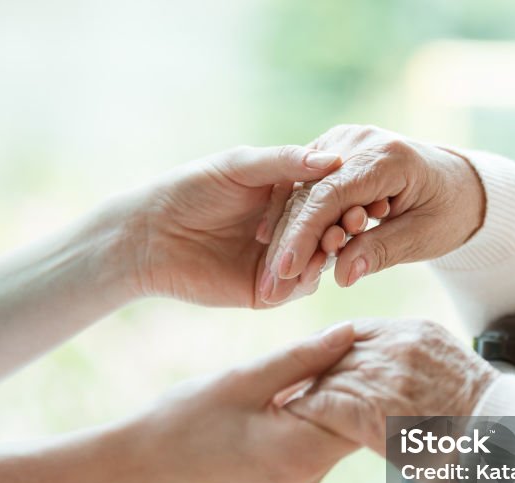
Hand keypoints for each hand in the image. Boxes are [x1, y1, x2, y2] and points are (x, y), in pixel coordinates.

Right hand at [111, 323, 359, 482]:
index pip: (361, 414)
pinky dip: (302, 430)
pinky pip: (306, 458)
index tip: (355, 347)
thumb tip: (349, 333)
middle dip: (344, 391)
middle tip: (331, 352)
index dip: (362, 376)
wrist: (135, 471)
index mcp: (300, 456)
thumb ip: (303, 357)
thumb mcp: (244, 379)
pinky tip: (278, 407)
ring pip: (327, 443)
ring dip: (322, 409)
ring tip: (298, 377)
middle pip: (348, 430)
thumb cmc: (182, 421)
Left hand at [122, 145, 341, 307]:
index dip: (343, 197)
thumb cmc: (191, 189)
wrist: (151, 235)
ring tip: (332, 246)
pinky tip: (309, 269)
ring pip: (316, 261)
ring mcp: (278, 261)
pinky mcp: (266, 291)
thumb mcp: (240, 166)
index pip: (326, 197)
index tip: (363, 195)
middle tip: (353, 225)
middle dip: (340, 229)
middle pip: (327, 231)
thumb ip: (285, 162)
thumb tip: (334, 159)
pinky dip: (304, 279)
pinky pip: (295, 288)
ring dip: (326, 254)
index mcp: (286, 195)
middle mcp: (287, 229)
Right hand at [263, 125, 485, 303]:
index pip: (330, 196)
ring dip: (286, 237)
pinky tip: (279, 253)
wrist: (457, 184)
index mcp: (386, 156)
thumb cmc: (447, 211)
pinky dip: (293, 222)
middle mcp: (358, 141)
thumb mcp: (422, 237)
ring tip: (273, 280)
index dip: (304, 235)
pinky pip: (304, 189)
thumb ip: (381, 252)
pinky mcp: (331, 153)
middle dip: (289, 244)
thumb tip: (341, 277)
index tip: (286, 272)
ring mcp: (341, 143)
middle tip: (271, 288)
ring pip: (300, 193)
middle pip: (309, 194)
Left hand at [285, 319, 498, 454]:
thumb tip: (404, 382)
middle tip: (293, 388)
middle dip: (315, 370)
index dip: (336, 350)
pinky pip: (323, 402)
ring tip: (289, 408)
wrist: (503, 444)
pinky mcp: (370, 406)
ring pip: (326, 374)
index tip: (322, 366)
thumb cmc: (484, 423)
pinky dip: (307, 412)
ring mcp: (384, 372)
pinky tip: (298, 421)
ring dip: (307, 393)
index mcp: (418, 332)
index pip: (359, 331)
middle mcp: (398, 343)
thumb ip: (421, 366)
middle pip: (336, 349)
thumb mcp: (454, 375)